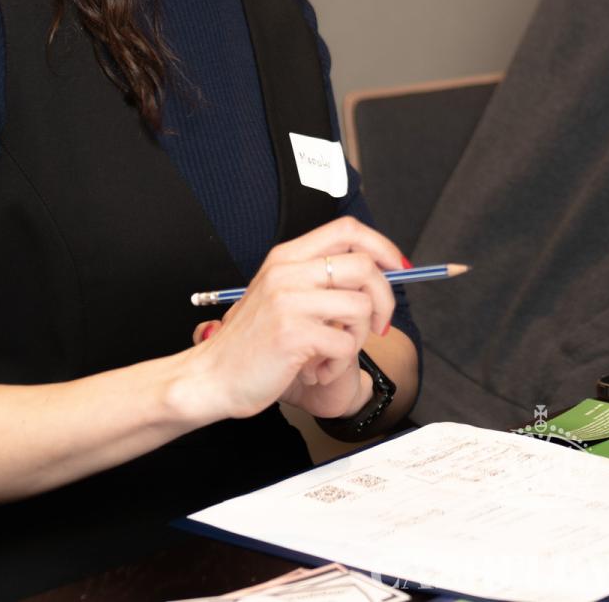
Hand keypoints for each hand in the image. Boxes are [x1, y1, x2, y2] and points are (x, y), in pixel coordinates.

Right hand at [169, 216, 402, 425]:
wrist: (210, 378)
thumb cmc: (250, 343)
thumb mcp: (279, 295)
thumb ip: (317, 280)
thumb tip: (377, 272)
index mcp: (286, 257)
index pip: (347, 230)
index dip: (381, 246)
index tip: (398, 268)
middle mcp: (287, 272)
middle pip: (364, 266)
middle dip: (386, 298)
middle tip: (381, 325)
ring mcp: (289, 301)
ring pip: (361, 307)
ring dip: (359, 338)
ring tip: (333, 353)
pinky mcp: (293, 334)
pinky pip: (346, 346)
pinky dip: (338, 366)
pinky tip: (316, 371)